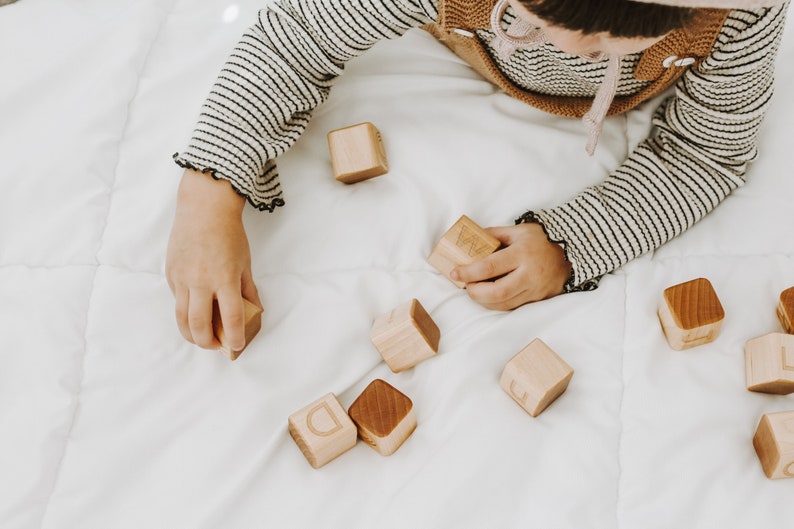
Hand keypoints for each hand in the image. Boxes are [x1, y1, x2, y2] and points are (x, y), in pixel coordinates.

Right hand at [166, 169, 262, 349]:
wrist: (203, 209)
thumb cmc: (229, 234)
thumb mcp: (245, 262)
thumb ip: (248, 290)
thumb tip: (254, 312)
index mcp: (225, 279)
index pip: (231, 318)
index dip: (234, 338)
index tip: (236, 347)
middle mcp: (201, 281)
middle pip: (199, 325)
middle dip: (208, 343)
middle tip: (216, 346)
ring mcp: (182, 278)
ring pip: (181, 318)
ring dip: (191, 334)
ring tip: (201, 338)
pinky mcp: (170, 274)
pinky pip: (176, 300)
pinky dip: (185, 311)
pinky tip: (194, 310)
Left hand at [449, 223, 570, 310]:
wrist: (572, 251)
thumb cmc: (541, 239)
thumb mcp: (518, 230)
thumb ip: (494, 235)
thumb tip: (471, 239)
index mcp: (522, 253)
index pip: (490, 267)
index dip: (469, 273)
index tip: (455, 273)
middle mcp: (530, 274)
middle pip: (497, 293)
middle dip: (476, 293)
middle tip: (466, 286)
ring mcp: (536, 289)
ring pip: (505, 304)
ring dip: (485, 301)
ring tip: (476, 291)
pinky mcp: (540, 299)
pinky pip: (515, 306)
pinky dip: (499, 304)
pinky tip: (490, 297)